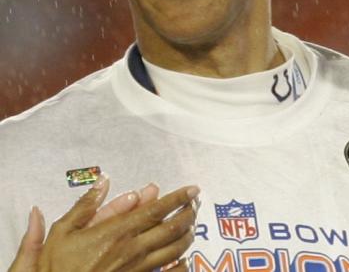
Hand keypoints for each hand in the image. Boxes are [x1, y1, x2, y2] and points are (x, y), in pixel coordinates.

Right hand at [8, 176, 197, 271]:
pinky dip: (180, 266)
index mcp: (118, 231)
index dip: (179, 198)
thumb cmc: (56, 267)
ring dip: (188, 235)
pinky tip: (184, 260)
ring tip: (192, 225)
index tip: (193, 189)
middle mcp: (133, 250)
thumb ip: (87, 205)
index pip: (158, 209)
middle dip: (190, 213)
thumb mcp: (62, 232)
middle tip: (196, 204)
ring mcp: (138, 270)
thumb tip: (104, 180)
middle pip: (173, 228)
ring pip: (175, 251)